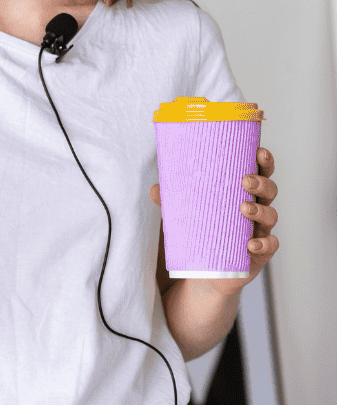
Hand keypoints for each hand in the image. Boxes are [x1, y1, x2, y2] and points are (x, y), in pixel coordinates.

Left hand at [149, 147, 278, 298]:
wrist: (204, 272)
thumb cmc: (200, 232)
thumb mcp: (185, 213)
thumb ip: (171, 201)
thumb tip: (155, 189)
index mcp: (241, 194)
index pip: (258, 174)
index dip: (263, 162)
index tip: (259, 151)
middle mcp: (255, 210)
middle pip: (269, 192)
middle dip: (261, 183)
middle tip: (245, 180)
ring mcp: (259, 231)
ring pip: (270, 216)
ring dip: (260, 210)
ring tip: (244, 208)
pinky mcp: (258, 254)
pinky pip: (269, 247)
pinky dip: (264, 244)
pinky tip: (251, 243)